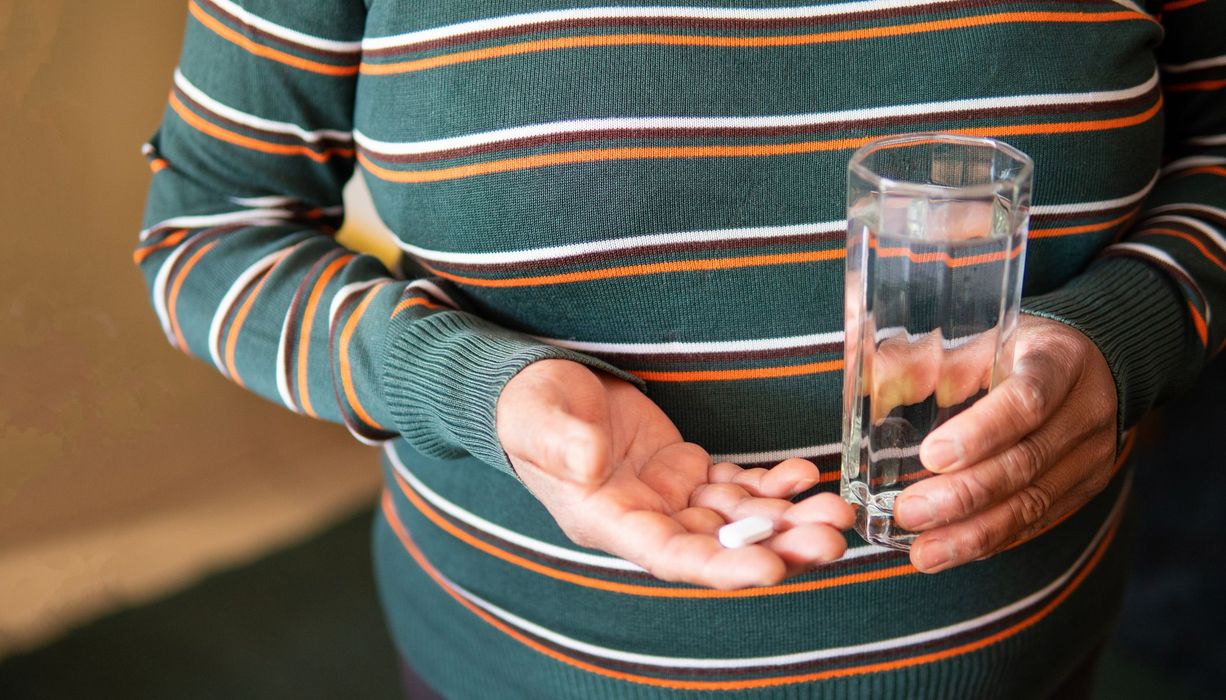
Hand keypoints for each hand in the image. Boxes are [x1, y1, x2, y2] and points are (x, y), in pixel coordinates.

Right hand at [496, 359, 854, 588]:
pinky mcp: (684, 470)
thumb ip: (560, 441)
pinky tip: (804, 475)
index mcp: (605, 519)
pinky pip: (736, 486)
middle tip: (830, 539)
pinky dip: (772, 484)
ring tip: (835, 510)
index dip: (721, 565)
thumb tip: (590, 463)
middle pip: (719, 544)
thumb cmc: (525, 407)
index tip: (771, 568)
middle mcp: (645, 518)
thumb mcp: (533, 418)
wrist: (537, 387)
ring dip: (788, 517)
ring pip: (738, 518)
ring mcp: (668, 497)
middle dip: (777, 545)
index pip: (670, 556)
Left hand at [892, 316, 1117, 572]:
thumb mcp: (983, 340)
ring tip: (924, 552)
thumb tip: (870, 379)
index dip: (981, 432)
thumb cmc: (1020, 351)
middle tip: (909, 512)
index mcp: (1059, 361)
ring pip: (1033, 504)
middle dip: (963, 494)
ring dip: (973, 533)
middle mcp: (1084, 412)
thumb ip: (930, 361)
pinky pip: (1037, 523)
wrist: (1092, 369)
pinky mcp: (1084, 489)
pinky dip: (992, 540)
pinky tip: (953, 551)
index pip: (1027, 400)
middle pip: (1026, 462)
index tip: (932, 456)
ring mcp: (1090, 456)